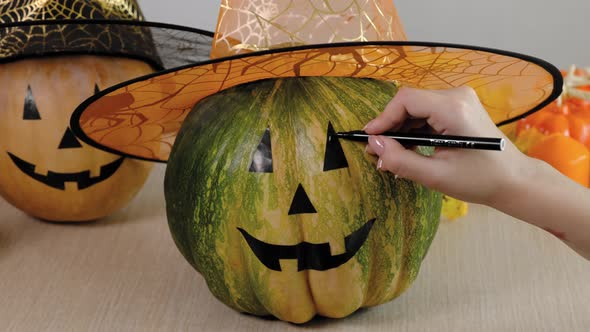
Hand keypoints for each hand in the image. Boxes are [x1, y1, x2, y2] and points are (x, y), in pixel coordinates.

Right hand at [364, 86, 527, 204]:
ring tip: (392, 155)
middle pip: (409, 102)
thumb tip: (374, 145)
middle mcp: (457, 96)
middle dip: (390, 127)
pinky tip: (408, 149)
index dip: (383, 118)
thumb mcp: (436, 176)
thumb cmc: (480, 180)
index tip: (369, 139)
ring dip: (401, 130)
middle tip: (377, 153)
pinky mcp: (459, 107)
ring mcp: (460, 100)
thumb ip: (401, 160)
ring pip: (416, 108)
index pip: (406, 100)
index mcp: (453, 109)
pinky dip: (414, 130)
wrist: (514, 180)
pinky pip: (427, 113)